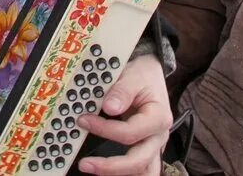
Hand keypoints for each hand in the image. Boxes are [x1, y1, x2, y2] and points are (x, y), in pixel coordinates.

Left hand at [76, 55, 171, 175]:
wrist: (150, 75)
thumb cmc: (142, 75)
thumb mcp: (133, 75)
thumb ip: (122, 90)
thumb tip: (110, 108)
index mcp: (158, 117)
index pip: (130, 133)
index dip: (105, 130)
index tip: (84, 120)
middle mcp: (158, 136)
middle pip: (138, 162)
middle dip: (110, 167)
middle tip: (84, 164)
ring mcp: (154, 146)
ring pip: (143, 172)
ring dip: (118, 174)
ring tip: (93, 169)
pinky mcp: (147, 151)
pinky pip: (139, 169)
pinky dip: (123, 172)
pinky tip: (104, 170)